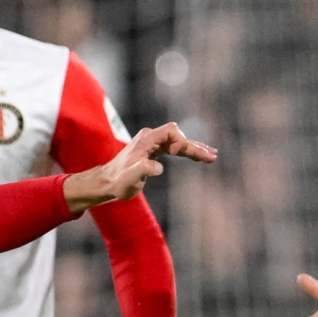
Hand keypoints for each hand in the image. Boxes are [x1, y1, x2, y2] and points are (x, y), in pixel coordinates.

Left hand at [61, 123, 217, 211]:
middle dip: (195, 146)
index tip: (190, 155)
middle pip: (178, 136)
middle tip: (211, 157)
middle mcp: (149, 137)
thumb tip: (157, 167)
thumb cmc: (118, 182)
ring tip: (211, 156)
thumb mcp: (130, 178)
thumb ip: (143, 170)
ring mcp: (151, 143)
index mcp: (146, 139)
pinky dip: (186, 151)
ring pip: (178, 142)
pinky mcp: (153, 150)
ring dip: (194, 148)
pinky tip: (198, 156)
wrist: (106, 183)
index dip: (183, 142)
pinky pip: (174, 147)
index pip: (172, 132)